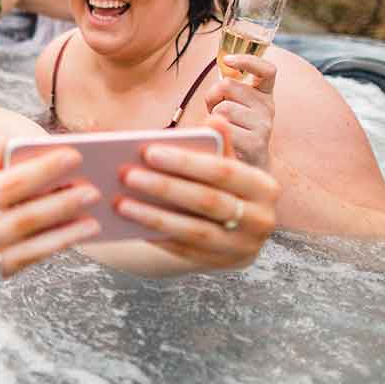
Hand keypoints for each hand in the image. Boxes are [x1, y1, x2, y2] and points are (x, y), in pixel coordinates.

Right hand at [0, 141, 101, 293]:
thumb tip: (9, 148)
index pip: (10, 186)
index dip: (45, 169)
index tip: (72, 154)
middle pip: (26, 220)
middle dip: (64, 202)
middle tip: (94, 188)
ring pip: (26, 251)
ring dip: (62, 235)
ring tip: (89, 222)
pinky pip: (10, 268)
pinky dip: (36, 254)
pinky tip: (55, 241)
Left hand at [114, 116, 279, 271]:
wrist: (239, 229)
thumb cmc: (225, 186)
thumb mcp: (227, 165)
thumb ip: (219, 145)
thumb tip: (216, 118)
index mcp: (264, 187)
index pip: (223, 171)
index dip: (186, 161)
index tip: (148, 151)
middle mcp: (261, 219)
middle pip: (207, 201)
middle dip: (164, 187)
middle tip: (126, 175)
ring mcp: (243, 246)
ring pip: (194, 231)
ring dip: (154, 216)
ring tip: (121, 203)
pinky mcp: (223, 264)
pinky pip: (185, 251)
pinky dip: (158, 236)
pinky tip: (131, 224)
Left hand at [203, 53, 276, 168]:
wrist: (248, 169)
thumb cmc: (233, 132)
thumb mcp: (233, 106)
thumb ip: (227, 91)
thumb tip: (219, 82)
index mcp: (264, 95)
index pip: (267, 70)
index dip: (248, 60)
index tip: (228, 60)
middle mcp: (268, 108)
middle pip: (227, 85)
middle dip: (212, 96)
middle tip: (215, 112)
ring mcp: (264, 125)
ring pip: (222, 108)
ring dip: (212, 116)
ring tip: (220, 129)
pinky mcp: (255, 143)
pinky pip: (223, 128)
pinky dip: (214, 132)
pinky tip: (222, 139)